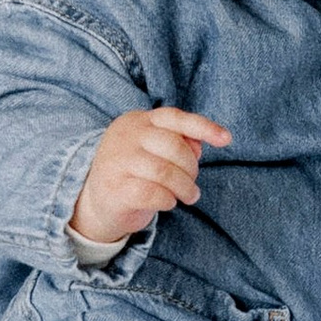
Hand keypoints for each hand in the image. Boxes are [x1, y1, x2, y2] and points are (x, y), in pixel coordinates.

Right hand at [70, 105, 229, 246]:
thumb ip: (178, 143)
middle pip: (173, 146)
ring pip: (165, 172)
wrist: (94, 202)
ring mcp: (116, 161)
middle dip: (191, 168)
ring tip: (189, 196)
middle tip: (192, 184)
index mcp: (137, 121)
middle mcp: (125, 136)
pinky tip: (168, 203)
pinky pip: (153, 193)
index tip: (227, 139)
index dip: (203, 126)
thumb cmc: (133, 173)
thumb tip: (200, 144)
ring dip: (185, 188)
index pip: (174, 117)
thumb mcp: (154, 152)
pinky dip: (168, 200)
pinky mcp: (114, 189)